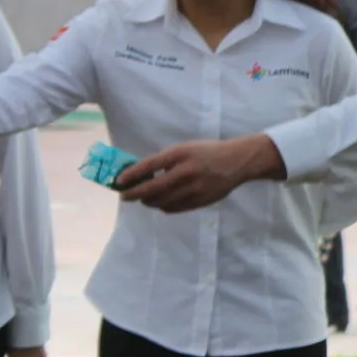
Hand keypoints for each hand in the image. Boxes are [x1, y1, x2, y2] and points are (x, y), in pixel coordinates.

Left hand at [117, 135, 283, 212]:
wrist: (237, 161)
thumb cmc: (207, 152)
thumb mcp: (185, 148)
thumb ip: (166, 160)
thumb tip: (141, 175)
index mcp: (181, 153)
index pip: (150, 165)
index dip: (132, 175)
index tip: (119, 181)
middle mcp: (186, 171)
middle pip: (153, 188)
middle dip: (134, 194)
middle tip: (124, 196)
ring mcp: (194, 188)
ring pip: (162, 201)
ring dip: (148, 201)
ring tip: (143, 198)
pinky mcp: (200, 200)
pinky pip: (174, 208)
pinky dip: (163, 206)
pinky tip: (160, 202)